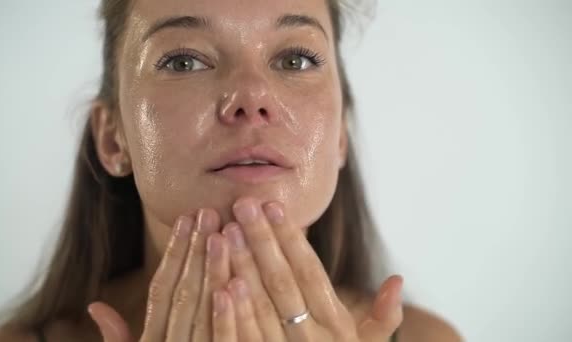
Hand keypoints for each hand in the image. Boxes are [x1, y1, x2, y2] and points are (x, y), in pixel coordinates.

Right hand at [88, 208, 231, 341]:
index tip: (186, 218)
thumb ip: (118, 338)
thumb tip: (94, 306)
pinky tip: (234, 284)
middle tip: (207, 212)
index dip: (173, 253)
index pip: (160, 290)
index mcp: (151, 341)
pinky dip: (226, 315)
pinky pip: (224, 341)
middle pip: (183, 292)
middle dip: (195, 251)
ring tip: (223, 233)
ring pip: (204, 310)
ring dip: (213, 270)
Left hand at [218, 197, 402, 340]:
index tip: (274, 205)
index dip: (293, 240)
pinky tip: (220, 284)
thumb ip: (382, 321)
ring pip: (260, 308)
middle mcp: (313, 341)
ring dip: (241, 268)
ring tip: (225, 230)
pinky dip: (232, 315)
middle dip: (263, 241)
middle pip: (284, 284)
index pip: (312, 275)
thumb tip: (397, 280)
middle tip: (244, 203)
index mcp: (338, 329)